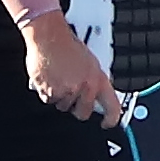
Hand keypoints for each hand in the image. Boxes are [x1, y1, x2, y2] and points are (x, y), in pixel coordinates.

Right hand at [20, 10, 120, 125]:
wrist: (49, 38)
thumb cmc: (67, 46)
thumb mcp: (90, 62)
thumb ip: (93, 80)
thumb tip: (96, 95)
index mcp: (98, 79)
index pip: (112, 105)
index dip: (111, 118)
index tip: (107, 122)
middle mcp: (83, 87)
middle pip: (83, 113)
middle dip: (78, 108)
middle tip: (72, 95)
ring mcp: (66, 91)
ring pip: (63, 106)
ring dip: (61, 98)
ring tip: (59, 78)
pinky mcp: (49, 93)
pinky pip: (49, 101)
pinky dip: (47, 93)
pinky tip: (49, 79)